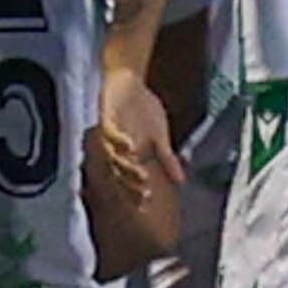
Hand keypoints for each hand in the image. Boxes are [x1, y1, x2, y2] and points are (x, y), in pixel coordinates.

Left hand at [98, 61, 186, 202]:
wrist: (128, 81)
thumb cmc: (142, 109)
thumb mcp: (160, 136)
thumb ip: (167, 159)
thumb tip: (182, 181)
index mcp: (128, 156)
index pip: (130, 180)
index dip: (136, 193)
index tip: (148, 206)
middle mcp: (116, 149)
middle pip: (120, 173)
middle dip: (131, 185)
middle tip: (145, 193)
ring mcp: (110, 134)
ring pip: (113, 156)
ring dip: (126, 166)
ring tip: (141, 174)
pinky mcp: (106, 118)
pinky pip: (109, 133)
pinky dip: (119, 140)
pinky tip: (131, 146)